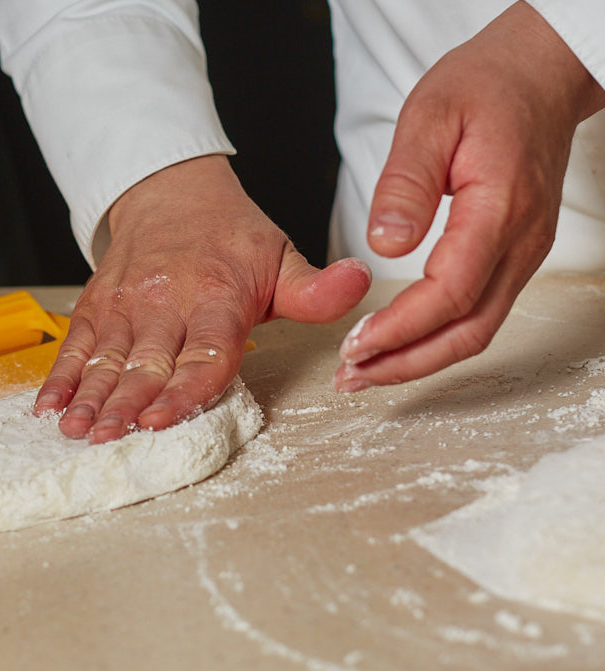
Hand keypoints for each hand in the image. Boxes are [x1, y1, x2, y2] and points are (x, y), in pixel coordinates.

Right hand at [34, 155, 370, 441]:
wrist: (172, 192)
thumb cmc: (230, 237)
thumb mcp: (282, 256)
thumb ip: (315, 288)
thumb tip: (358, 281)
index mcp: (215, 295)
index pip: (202, 352)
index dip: (181, 389)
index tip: (160, 419)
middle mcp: (165, 299)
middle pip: (145, 362)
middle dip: (124, 404)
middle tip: (108, 439)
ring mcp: (125, 303)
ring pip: (105, 358)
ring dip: (89, 397)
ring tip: (76, 430)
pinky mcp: (97, 305)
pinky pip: (76, 344)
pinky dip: (61, 376)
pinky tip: (50, 406)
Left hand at [334, 1, 604, 392]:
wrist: (536, 75)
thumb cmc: (484, 88)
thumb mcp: (430, 117)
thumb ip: (406, 182)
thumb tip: (385, 243)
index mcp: (499, 209)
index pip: (452, 291)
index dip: (402, 328)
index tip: (356, 345)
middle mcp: (520, 241)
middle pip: (469, 330)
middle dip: (407, 363)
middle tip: (352, 378)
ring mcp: (523, 252)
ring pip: (478, 330)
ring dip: (421, 360)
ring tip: (366, 374)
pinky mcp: (513, 254)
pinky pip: (480, 312)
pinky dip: (437, 339)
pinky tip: (399, 346)